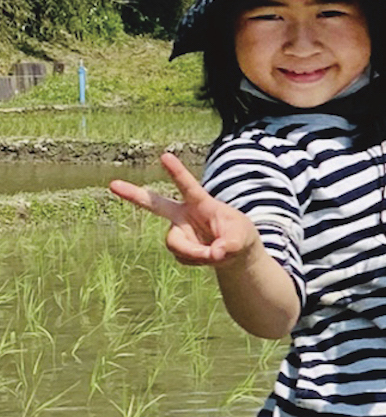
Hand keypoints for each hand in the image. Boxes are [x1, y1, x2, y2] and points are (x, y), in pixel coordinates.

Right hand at [110, 152, 260, 269]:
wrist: (234, 253)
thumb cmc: (239, 236)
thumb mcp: (242, 240)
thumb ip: (230, 246)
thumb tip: (214, 254)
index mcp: (201, 203)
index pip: (188, 186)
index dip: (177, 172)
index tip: (165, 155)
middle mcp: (184, 214)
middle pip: (155, 204)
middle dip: (134, 194)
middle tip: (112, 184)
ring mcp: (177, 230)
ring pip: (176, 244)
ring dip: (195, 253)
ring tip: (214, 254)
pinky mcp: (176, 246)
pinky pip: (183, 257)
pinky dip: (197, 261)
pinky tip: (206, 257)